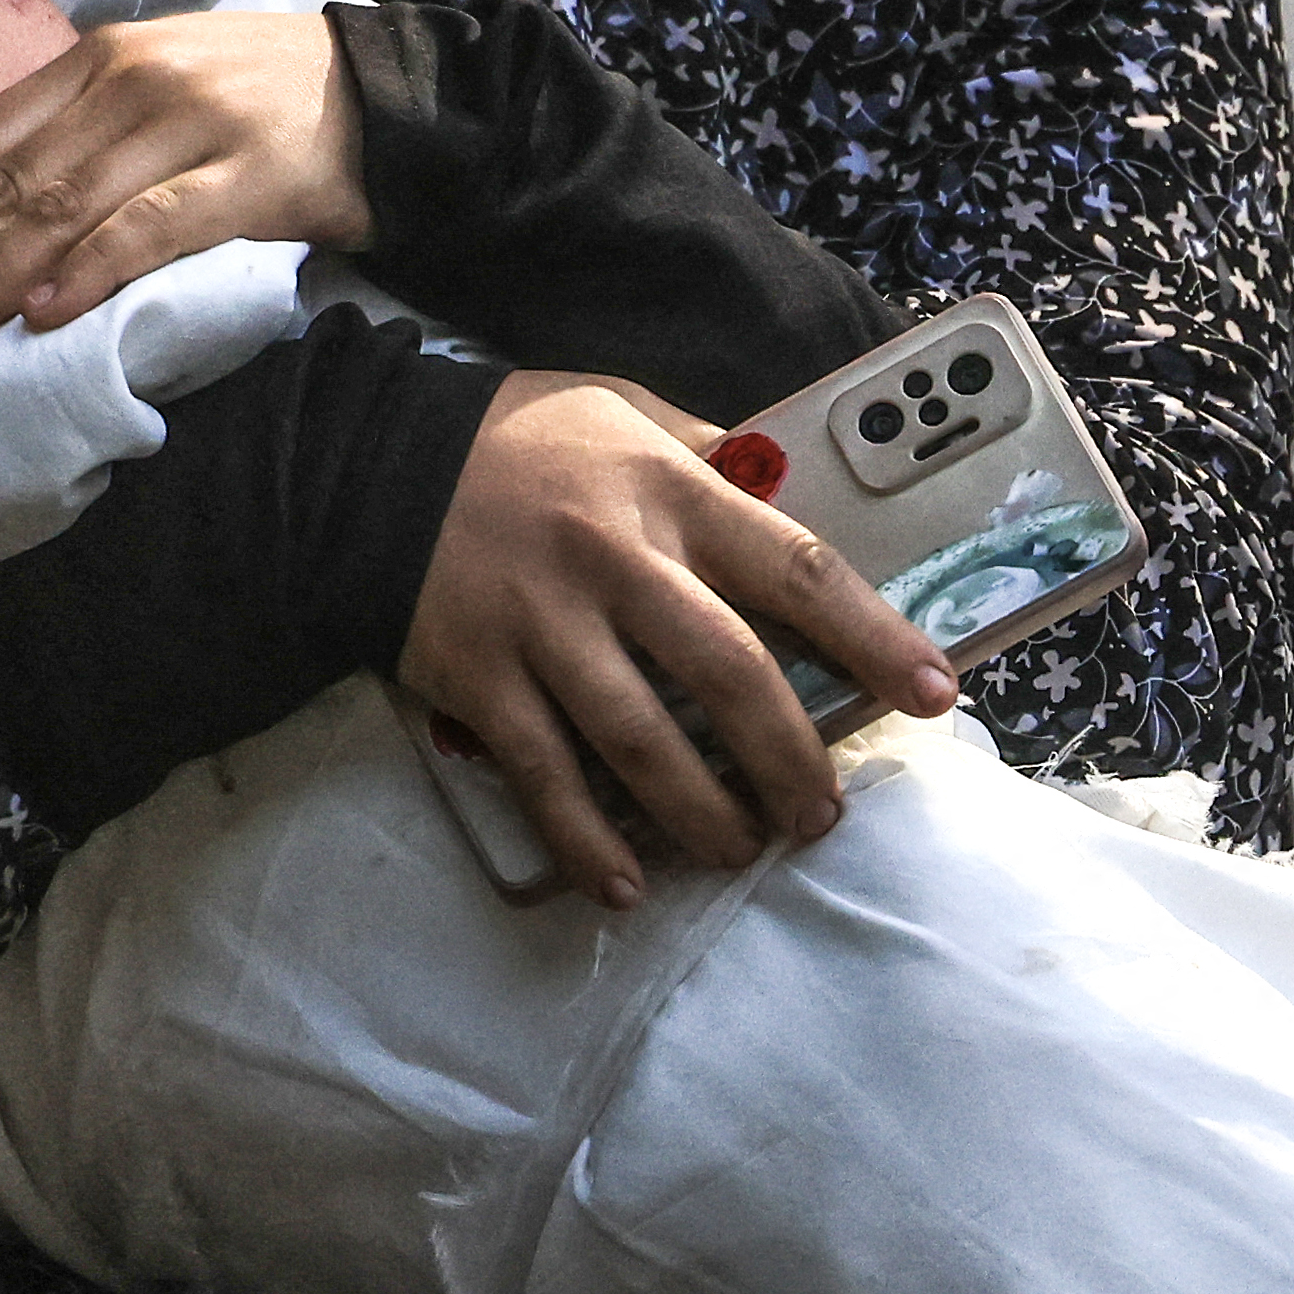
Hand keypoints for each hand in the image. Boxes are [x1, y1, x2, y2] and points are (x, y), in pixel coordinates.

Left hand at [0, 10, 371, 364]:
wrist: (386, 96)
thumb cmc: (253, 109)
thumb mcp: (147, 98)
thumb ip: (65, 141)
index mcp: (92, 63)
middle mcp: (128, 82)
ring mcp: (188, 124)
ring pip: (58, 210)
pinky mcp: (249, 174)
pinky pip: (153, 226)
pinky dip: (91, 270)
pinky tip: (42, 316)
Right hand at [401, 373, 956, 906]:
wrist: (361, 464)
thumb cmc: (517, 438)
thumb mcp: (625, 409)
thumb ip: (709, 455)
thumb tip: (788, 493)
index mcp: (668, 493)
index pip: (795, 568)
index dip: (872, 636)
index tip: (931, 693)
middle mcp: (613, 560)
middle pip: (729, 673)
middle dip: (791, 759)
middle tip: (822, 814)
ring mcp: (542, 624)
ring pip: (641, 740)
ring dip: (704, 812)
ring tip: (741, 851)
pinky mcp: (479, 677)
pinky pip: (544, 774)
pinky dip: (587, 838)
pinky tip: (624, 883)